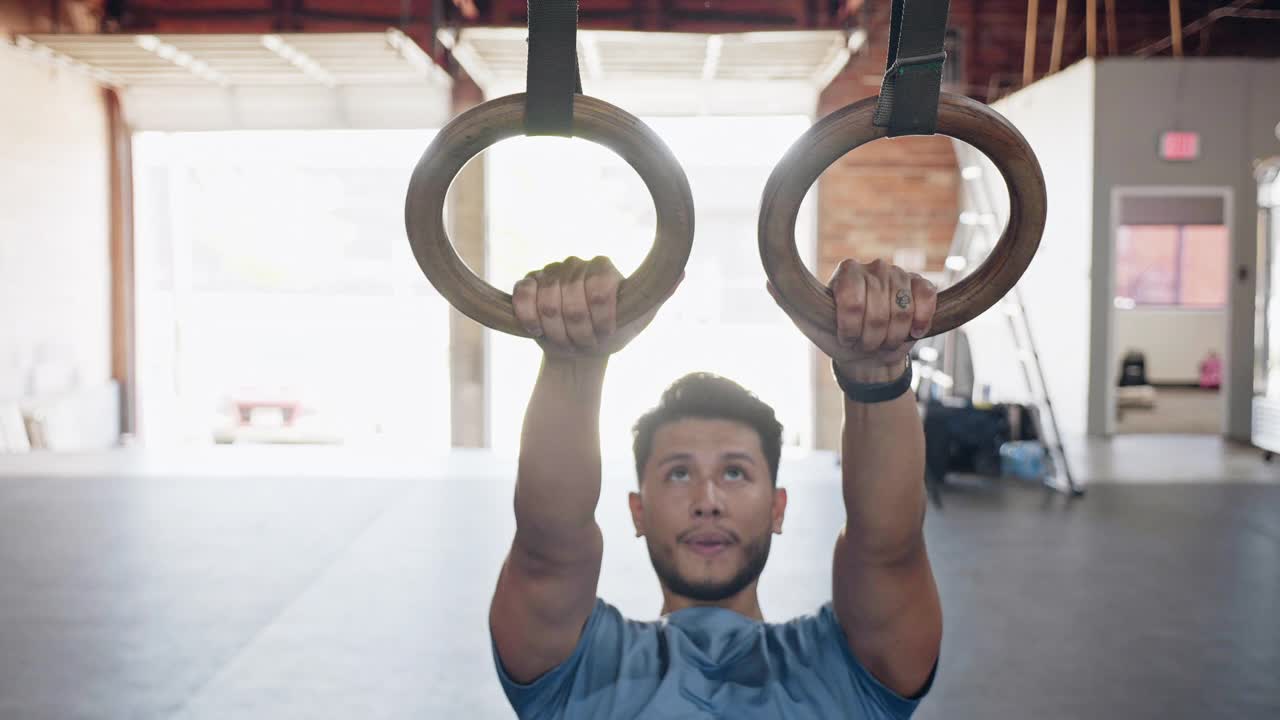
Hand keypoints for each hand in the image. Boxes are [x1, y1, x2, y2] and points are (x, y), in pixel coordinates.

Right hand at [513, 256, 681, 360]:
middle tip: (586, 343)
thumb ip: (659, 295)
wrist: (580, 351)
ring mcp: (550, 272)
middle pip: (572, 298)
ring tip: (567, 340)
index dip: (601, 317)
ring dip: (557, 330)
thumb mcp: (640, 319)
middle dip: (580, 331)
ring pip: (548, 300)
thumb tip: (681, 271)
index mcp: (604, 267)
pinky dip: (530, 317)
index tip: (606, 333)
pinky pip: (522, 294)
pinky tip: (538, 330)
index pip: (600, 288)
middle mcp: (576, 264)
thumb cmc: (613, 333)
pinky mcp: (527, 283)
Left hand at [768, 259, 936, 382]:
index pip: (851, 296)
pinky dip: (920, 320)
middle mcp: (872, 268)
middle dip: (872, 337)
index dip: (851, 325)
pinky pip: (925, 297)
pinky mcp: (921, 285)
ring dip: (894, 335)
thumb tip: (768, 282)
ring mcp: (898, 275)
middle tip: (866, 344)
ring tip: (885, 342)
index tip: (846, 338)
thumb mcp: (809, 324)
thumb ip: (789, 302)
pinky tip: (913, 332)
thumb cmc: (836, 337)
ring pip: (901, 307)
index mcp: (845, 272)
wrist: (867, 356)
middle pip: (879, 308)